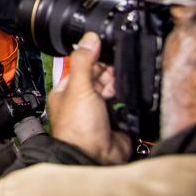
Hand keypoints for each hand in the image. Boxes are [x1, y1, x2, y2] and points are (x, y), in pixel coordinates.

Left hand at [49, 32, 131, 164]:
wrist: (94, 157)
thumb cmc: (77, 128)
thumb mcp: (78, 87)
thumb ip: (84, 61)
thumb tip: (89, 38)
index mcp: (67, 90)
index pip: (82, 66)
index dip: (95, 58)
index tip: (106, 50)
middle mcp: (83, 99)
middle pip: (101, 77)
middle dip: (109, 72)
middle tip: (114, 74)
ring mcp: (101, 110)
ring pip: (115, 89)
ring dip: (119, 86)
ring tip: (118, 90)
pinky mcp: (117, 120)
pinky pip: (126, 104)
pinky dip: (129, 100)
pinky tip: (128, 98)